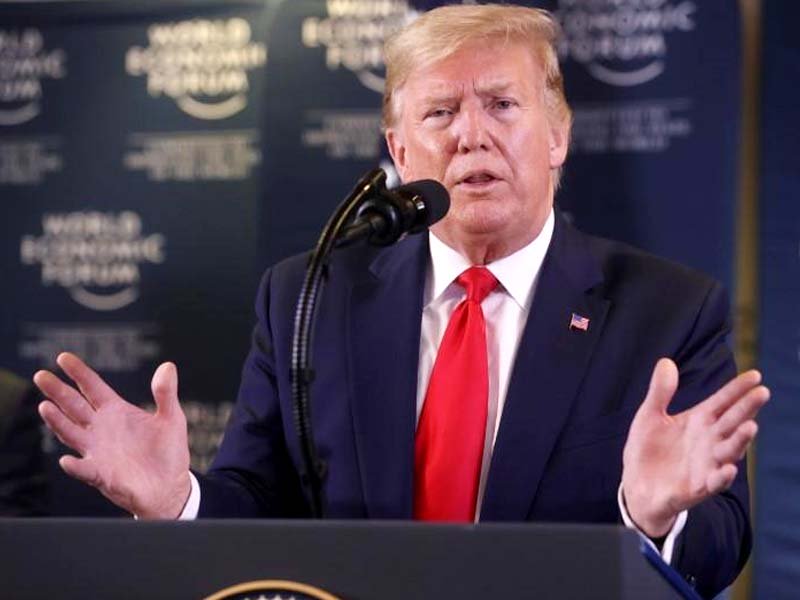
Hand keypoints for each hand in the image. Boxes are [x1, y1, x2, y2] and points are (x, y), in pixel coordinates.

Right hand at [34, 352, 190, 518]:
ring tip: (46, 407)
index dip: (79, 372)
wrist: (169, 486)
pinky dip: (75, 466)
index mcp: (117, 411)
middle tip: (41, 376)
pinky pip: (85, 469)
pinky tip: (67, 460)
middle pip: (74, 406)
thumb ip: (166, 393)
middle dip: (58, 391)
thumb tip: (168, 366)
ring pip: (71, 433)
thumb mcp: (171, 418)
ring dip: (58, 422)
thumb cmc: (168, 451)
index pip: (93, 387)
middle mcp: (102, 428)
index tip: (63, 357)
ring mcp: (98, 450)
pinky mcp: (102, 474)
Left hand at [622, 358, 768, 536]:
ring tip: (751, 426)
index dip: (737, 389)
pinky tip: (727, 468)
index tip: (755, 374)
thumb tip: (666, 361)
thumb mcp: (650, 416)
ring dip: (739, 440)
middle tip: (762, 392)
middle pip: (732, 422)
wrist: (637, 486)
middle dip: (747, 408)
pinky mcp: (696, 488)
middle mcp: (709, 442)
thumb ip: (660, 391)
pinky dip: (721, 477)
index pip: (722, 402)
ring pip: (729, 451)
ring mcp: (706, 465)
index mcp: (699, 421)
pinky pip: (713, 483)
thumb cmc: (648, 449)